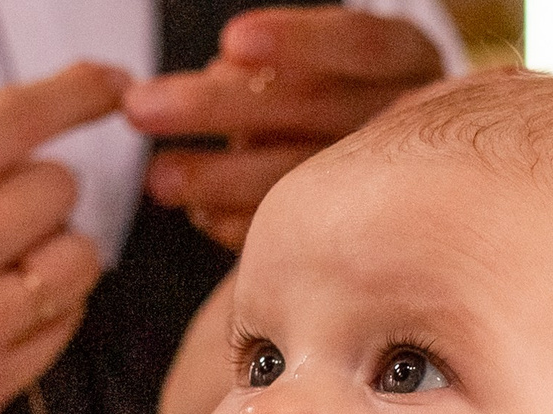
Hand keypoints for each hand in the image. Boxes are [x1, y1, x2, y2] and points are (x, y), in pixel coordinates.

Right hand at [0, 63, 128, 413]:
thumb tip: (38, 116)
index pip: (13, 121)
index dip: (75, 95)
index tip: (107, 87)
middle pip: (56, 187)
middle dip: (39, 190)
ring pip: (79, 257)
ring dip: (54, 250)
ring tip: (4, 263)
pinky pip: (67, 320)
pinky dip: (46, 307)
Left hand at [123, 8, 446, 247]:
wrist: (412, 179)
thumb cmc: (344, 99)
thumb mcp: (326, 66)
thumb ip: (278, 69)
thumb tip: (220, 74)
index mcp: (403, 57)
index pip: (357, 44)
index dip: (297, 42)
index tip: (231, 43)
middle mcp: (408, 117)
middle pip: (316, 108)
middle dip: (220, 108)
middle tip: (140, 108)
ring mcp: (390, 182)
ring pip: (306, 176)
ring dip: (223, 176)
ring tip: (158, 178)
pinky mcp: (365, 234)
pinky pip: (304, 233)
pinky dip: (249, 225)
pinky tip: (203, 217)